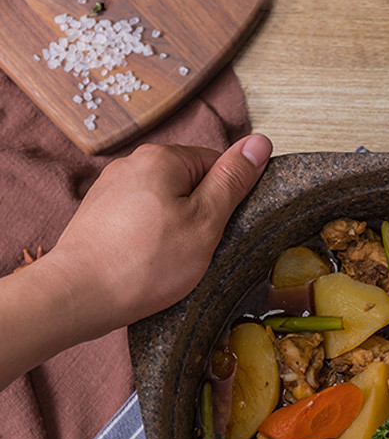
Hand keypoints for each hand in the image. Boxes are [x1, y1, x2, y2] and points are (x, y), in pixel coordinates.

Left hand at [0, 134, 271, 389]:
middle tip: (199, 248)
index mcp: (161, 157)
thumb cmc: (147, 263)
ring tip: (170, 259)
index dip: (227, 199)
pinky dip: (151, 238)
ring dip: (176, 227)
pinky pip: (140, 218)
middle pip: (188, 183)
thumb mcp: (206, 221)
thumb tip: (260, 142)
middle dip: (200, 214)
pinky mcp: (98, 215)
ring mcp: (110, 189)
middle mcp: (131, 164)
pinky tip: (149, 262)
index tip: (223, 228)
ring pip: (164, 202)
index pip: (215, 164)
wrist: (78, 296)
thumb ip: (232, 180)